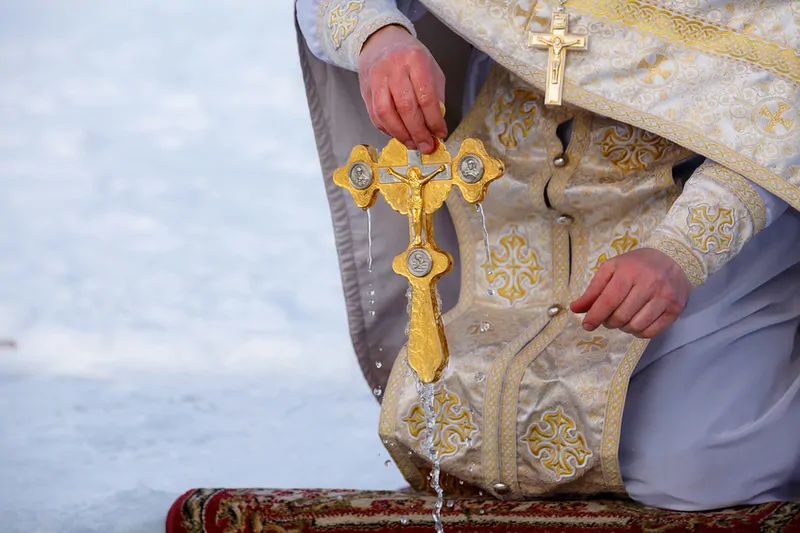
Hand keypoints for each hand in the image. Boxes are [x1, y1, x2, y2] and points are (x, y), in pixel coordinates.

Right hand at [358, 25, 446, 153]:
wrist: (381, 42)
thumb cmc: (410, 58)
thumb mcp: (430, 68)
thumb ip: (436, 96)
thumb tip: (436, 127)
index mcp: (415, 60)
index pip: (426, 97)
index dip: (434, 121)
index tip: (440, 134)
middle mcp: (393, 68)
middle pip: (406, 108)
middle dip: (418, 132)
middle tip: (426, 146)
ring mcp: (376, 79)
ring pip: (386, 114)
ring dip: (401, 134)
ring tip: (412, 144)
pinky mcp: (365, 90)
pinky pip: (375, 116)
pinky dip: (388, 130)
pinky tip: (399, 134)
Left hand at [570, 248, 690, 338]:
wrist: (673, 258)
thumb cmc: (637, 264)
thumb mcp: (611, 269)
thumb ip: (593, 290)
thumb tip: (575, 309)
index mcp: (630, 272)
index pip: (609, 301)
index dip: (595, 316)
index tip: (587, 325)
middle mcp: (650, 284)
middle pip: (621, 316)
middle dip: (609, 322)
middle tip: (608, 317)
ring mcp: (665, 298)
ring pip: (636, 326)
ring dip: (623, 328)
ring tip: (622, 318)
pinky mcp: (676, 309)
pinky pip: (651, 332)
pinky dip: (638, 333)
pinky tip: (636, 323)